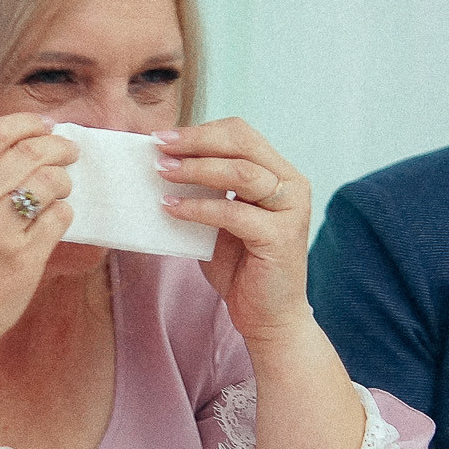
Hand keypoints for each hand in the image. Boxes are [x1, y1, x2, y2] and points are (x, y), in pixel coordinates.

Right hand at [0, 115, 78, 354]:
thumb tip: (22, 143)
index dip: (27, 124)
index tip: (44, 126)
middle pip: (29, 153)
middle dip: (58, 146)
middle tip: (69, 151)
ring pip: (50, 182)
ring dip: (63, 180)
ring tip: (60, 188)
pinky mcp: (23, 259)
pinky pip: (59, 219)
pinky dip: (63, 213)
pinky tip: (54, 219)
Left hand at [154, 117, 316, 345]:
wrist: (268, 317)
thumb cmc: (241, 268)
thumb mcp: (220, 220)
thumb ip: (204, 191)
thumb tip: (162, 164)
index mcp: (279, 173)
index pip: (240, 134)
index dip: (201, 131)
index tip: (162, 137)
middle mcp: (291, 184)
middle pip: (242, 143)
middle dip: (196, 141)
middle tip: (157, 145)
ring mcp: (290, 209)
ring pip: (240, 172)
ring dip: (195, 169)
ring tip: (161, 172)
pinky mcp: (280, 236)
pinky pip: (233, 212)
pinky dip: (198, 208)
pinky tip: (171, 208)